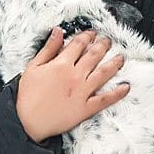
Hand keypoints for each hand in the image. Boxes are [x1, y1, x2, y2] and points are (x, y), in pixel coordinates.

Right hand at [16, 27, 128, 141]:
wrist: (27, 122)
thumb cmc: (27, 96)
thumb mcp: (33, 67)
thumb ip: (48, 48)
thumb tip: (57, 32)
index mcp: (61, 64)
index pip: (79, 44)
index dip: (87, 36)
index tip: (92, 33)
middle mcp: (75, 76)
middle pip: (94, 55)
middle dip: (103, 45)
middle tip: (108, 40)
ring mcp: (82, 92)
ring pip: (103, 73)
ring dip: (114, 63)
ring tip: (121, 57)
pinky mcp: (85, 108)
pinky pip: (105, 99)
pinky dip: (117, 93)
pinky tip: (125, 87)